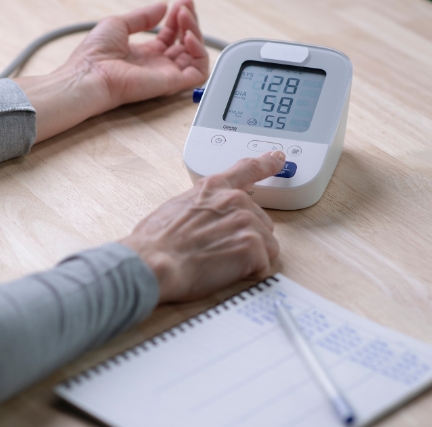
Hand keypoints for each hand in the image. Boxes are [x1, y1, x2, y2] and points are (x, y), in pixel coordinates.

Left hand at [15, 0, 208, 143]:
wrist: (89, 76)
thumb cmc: (94, 55)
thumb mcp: (119, 24)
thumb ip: (143, 16)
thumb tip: (163, 6)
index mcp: (144, 53)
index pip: (171, 34)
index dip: (178, 17)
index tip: (180, 1)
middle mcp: (157, 65)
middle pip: (185, 43)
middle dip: (189, 20)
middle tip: (184, 6)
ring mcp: (165, 74)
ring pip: (195, 55)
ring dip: (196, 32)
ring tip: (185, 17)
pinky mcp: (171, 84)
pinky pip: (199, 72)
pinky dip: (200, 53)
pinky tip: (188, 37)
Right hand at [121, 151, 285, 303]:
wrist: (153, 262)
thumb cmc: (156, 242)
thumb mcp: (176, 208)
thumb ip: (202, 205)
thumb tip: (205, 217)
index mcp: (213, 188)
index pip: (247, 169)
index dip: (266, 163)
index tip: (278, 158)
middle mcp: (234, 200)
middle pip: (261, 221)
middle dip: (246, 238)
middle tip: (219, 250)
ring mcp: (245, 221)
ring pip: (266, 245)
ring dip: (248, 257)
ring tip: (219, 261)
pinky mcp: (252, 245)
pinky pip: (264, 264)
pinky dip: (248, 272)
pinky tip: (224, 271)